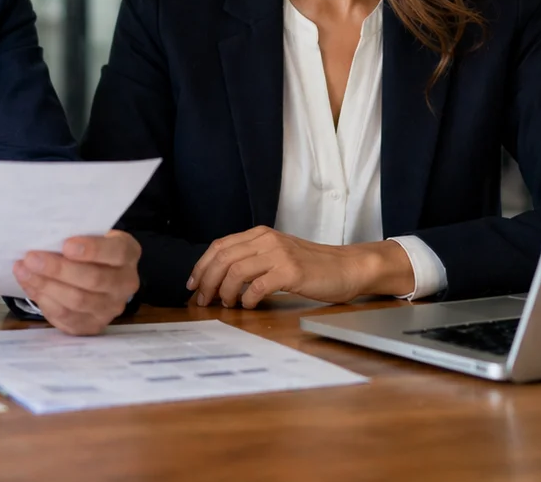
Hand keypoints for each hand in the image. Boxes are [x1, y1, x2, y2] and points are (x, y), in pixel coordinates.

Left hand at [13, 231, 140, 335]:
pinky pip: (66, 316)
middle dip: (58, 269)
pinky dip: (44, 300)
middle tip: (31, 258)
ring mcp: (111, 308)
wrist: (97, 275)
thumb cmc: (89, 249)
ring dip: (46, 285)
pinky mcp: (93, 325)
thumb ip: (75, 235)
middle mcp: (125, 283)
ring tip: (23, 271)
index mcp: (128, 254)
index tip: (66, 245)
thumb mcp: (90, 235)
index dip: (92, 250)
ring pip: (77, 300)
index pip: (116, 252)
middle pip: (93, 279)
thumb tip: (43, 238)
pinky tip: (30, 285)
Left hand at [188, 227, 412, 307]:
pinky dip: (247, 298)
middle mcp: (267, 239)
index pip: (220, 246)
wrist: (347, 267)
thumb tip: (219, 279)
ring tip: (224, 304)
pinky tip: (247, 306)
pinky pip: (258, 285)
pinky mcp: (291, 271)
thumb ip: (253, 259)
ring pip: (236, 270)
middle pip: (223, 258)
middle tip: (202, 300)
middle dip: (207, 281)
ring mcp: (279, 254)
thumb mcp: (278, 254)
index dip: (202, 266)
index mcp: (261, 234)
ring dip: (224, 290)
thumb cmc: (312, 267)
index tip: (193, 284)